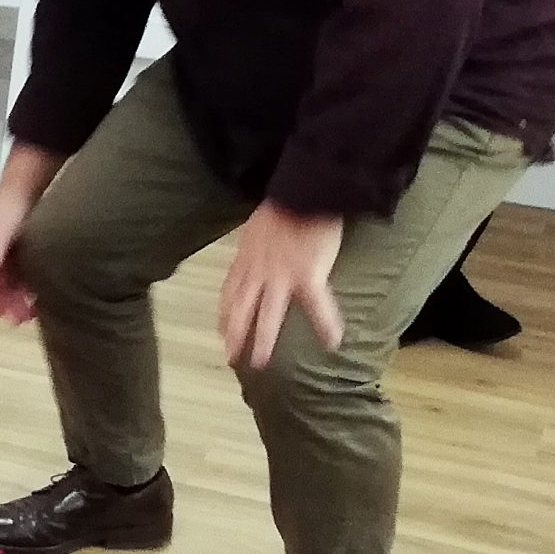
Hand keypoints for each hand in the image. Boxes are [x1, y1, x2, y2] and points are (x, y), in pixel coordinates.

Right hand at [0, 186, 37, 324]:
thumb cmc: (10, 205)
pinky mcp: (23, 254)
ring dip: (17, 300)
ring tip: (31, 313)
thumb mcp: (0, 228)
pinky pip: (22, 277)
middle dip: (5, 305)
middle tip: (19, 320)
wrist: (28, 184)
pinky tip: (39, 296)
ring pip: (9, 285)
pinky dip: (28, 289)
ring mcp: (7, 256)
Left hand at [218, 202, 344, 371]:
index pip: (230, 293)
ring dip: (262, 341)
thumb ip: (256, 245)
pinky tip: (333, 342)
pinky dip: (326, 325)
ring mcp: (280, 276)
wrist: (303, 191)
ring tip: (260, 363)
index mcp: (247, 259)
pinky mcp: (307, 275)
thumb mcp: (257, 226)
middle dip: (234, 336)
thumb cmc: (286, 203)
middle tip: (230, 359)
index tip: (221, 331)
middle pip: (240, 310)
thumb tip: (257, 249)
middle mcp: (257, 272)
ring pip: (266, 316)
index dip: (224, 314)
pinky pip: (317, 306)